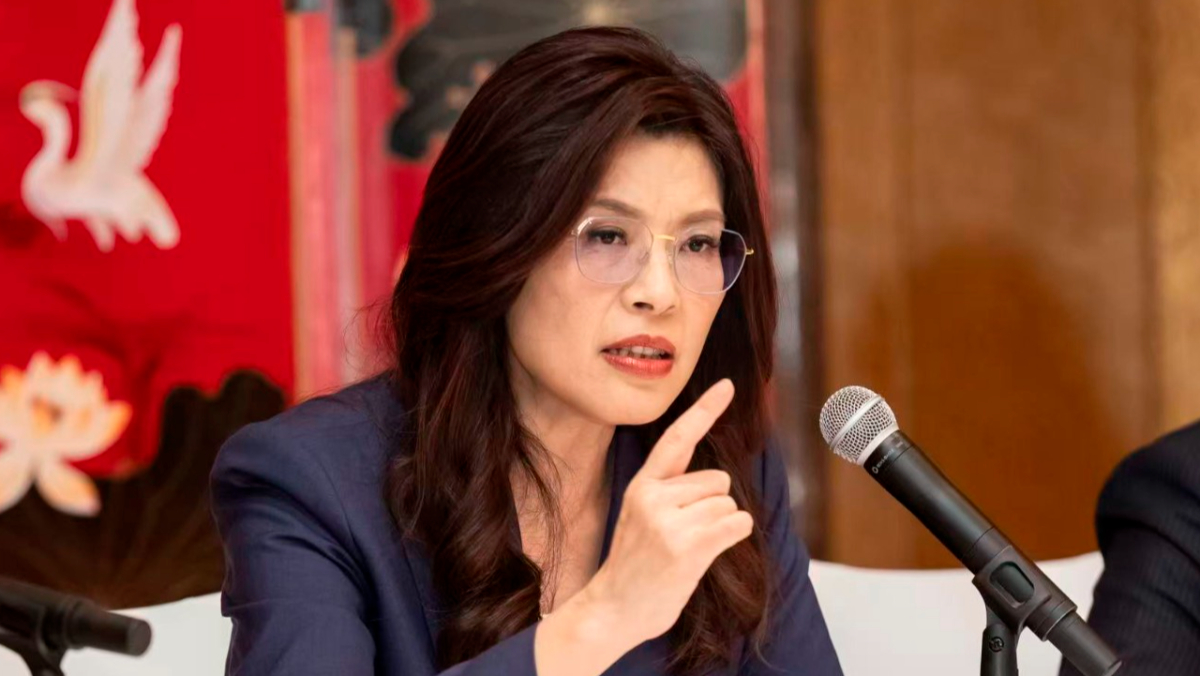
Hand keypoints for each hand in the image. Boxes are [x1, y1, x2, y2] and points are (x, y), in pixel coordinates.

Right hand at [583, 378, 752, 646]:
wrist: (611, 610)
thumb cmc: (635, 567)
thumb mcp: (642, 518)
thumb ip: (670, 494)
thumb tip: (717, 484)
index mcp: (642, 485)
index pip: (677, 438)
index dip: (704, 410)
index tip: (728, 385)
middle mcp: (653, 496)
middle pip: (718, 481)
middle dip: (713, 506)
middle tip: (685, 537)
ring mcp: (668, 522)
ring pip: (727, 504)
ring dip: (721, 527)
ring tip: (689, 550)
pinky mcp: (687, 547)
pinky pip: (735, 525)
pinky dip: (734, 537)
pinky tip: (708, 555)